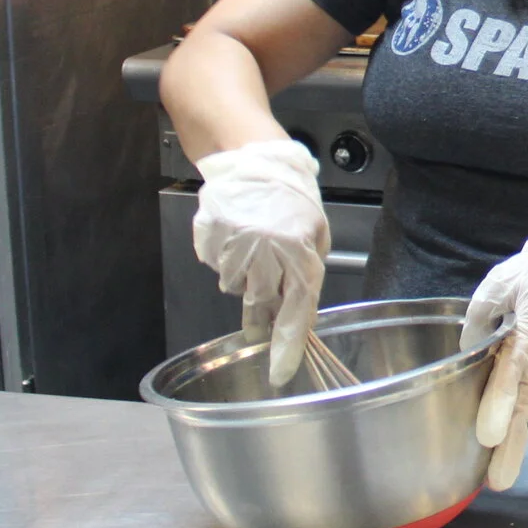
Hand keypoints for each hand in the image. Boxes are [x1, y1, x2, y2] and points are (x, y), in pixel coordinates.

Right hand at [192, 140, 327, 386]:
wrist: (251, 156)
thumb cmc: (290, 190)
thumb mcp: (316, 228)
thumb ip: (310, 267)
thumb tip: (303, 306)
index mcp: (298, 250)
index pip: (297, 308)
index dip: (288, 343)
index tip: (280, 371)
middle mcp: (265, 251)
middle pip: (262, 303)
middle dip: (262, 315)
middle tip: (259, 319)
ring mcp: (234, 245)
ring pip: (237, 287)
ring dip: (246, 278)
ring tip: (254, 249)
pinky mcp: (211, 239)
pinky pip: (218, 266)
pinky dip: (228, 258)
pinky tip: (238, 236)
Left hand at [461, 237, 527, 490]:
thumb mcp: (504, 283)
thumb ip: (482, 312)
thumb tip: (466, 346)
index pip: (513, 369)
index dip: (500, 401)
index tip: (488, 433)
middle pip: (521, 404)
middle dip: (509, 443)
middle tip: (498, 481)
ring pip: (522, 409)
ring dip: (512, 445)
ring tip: (498, 479)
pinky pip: (520, 400)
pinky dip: (511, 426)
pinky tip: (497, 451)